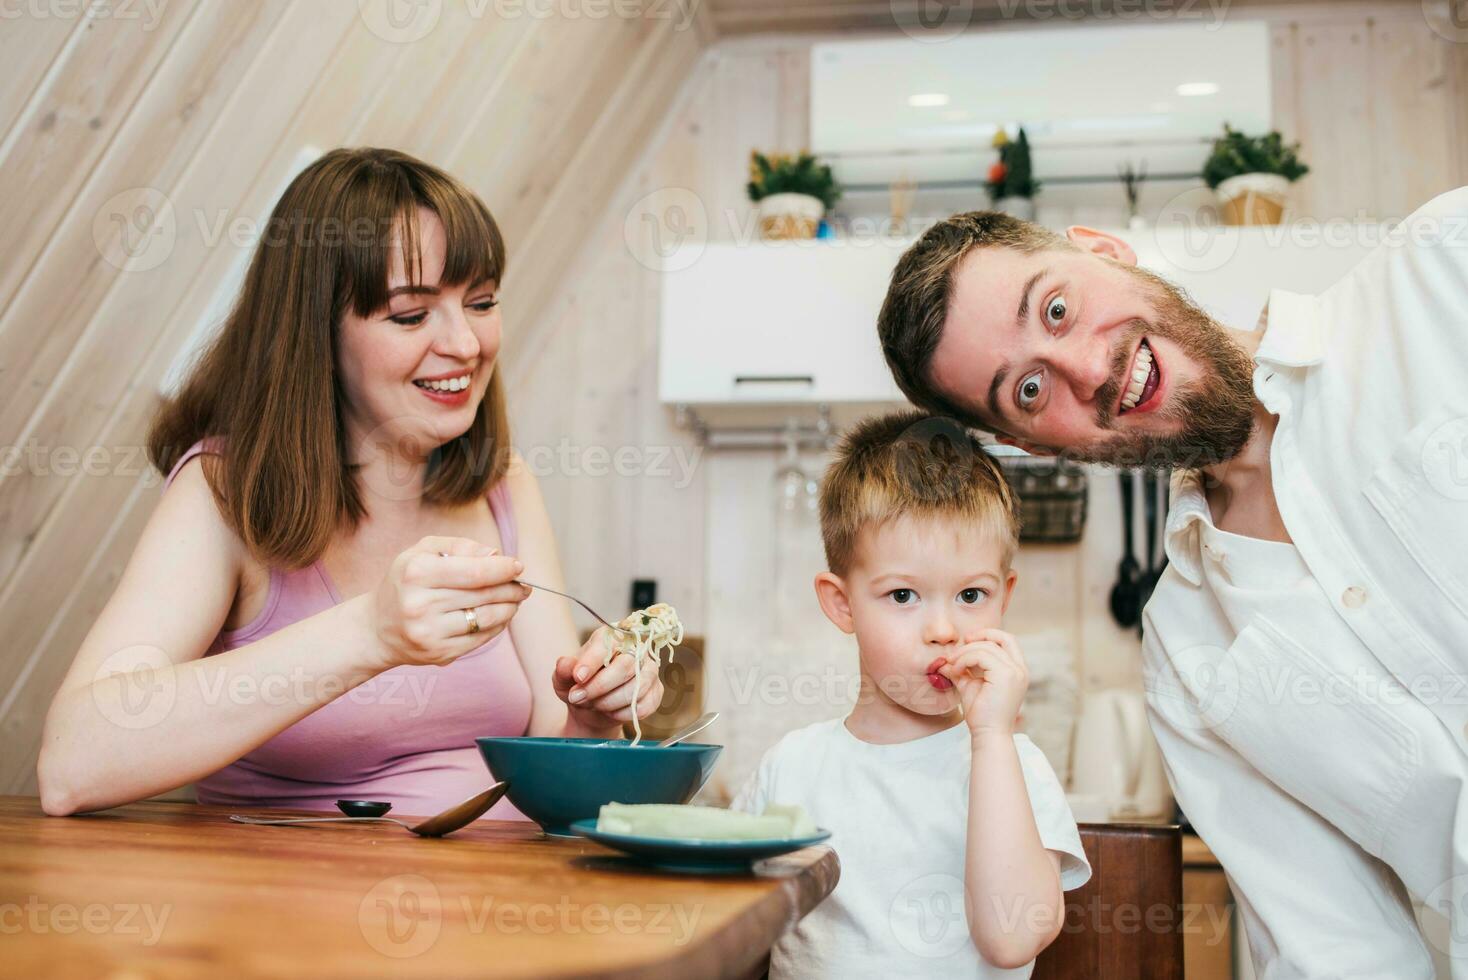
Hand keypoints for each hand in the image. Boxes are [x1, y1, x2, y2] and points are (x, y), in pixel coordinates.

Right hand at [369, 535, 530, 668]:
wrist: (376, 628)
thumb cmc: (405, 582)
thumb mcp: (422, 552)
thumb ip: (460, 546)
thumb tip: (496, 554)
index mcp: (416, 573)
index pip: (474, 571)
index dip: (503, 569)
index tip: (518, 566)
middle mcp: (420, 604)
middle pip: (484, 595)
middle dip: (511, 588)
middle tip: (523, 585)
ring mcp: (429, 633)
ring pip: (486, 619)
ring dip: (509, 608)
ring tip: (515, 600)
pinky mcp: (438, 654)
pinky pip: (481, 639)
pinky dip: (497, 626)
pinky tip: (500, 616)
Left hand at [553, 627, 665, 729]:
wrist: (592, 709)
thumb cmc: (579, 686)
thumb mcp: (563, 678)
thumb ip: (564, 669)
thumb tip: (566, 664)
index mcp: (611, 638)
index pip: (608, 644)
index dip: (592, 661)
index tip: (578, 678)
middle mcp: (635, 650)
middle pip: (626, 665)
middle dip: (599, 686)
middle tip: (578, 697)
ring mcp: (649, 670)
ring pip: (637, 687)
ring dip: (609, 702)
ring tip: (593, 705)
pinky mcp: (655, 691)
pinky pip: (644, 705)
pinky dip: (623, 714)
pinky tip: (610, 712)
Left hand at [938, 628, 1027, 737]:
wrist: (987, 734)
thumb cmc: (981, 714)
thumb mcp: (970, 685)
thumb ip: (962, 670)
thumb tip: (944, 660)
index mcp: (1017, 670)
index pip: (1007, 640)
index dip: (987, 635)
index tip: (967, 642)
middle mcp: (1020, 669)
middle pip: (1002, 638)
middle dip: (978, 637)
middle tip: (958, 650)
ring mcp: (1015, 672)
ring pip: (987, 647)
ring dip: (965, 653)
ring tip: (953, 666)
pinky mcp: (1006, 676)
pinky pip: (981, 655)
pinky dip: (965, 659)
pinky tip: (957, 671)